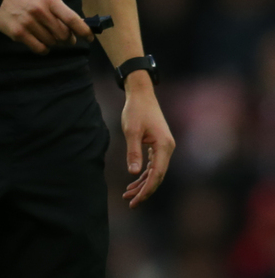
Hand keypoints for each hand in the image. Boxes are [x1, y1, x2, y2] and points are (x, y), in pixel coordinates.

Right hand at [0, 0, 94, 53]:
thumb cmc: (30, 0)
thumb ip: (62, 12)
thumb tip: (80, 29)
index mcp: (50, 0)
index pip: (72, 18)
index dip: (84, 31)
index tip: (90, 38)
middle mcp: (40, 10)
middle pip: (63, 34)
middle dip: (68, 40)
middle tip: (66, 39)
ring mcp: (28, 22)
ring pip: (52, 43)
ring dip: (54, 43)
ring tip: (49, 36)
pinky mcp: (19, 33)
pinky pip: (40, 49)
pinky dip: (45, 49)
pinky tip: (41, 42)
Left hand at [121, 81, 174, 207]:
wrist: (141, 93)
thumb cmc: (136, 110)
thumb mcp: (131, 131)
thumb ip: (133, 152)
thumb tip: (134, 173)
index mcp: (164, 146)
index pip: (157, 174)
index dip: (146, 190)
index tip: (135, 200)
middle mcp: (167, 148)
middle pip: (158, 176)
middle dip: (144, 190)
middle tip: (130, 203)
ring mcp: (164, 146)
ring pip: (155, 171)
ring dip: (143, 183)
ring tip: (128, 194)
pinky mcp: (159, 144)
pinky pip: (153, 164)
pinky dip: (144, 173)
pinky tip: (134, 181)